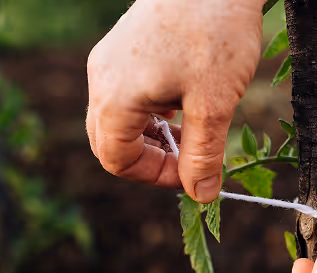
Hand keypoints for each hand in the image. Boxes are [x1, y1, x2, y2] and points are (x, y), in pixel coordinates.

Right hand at [86, 0, 263, 202]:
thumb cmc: (213, 34)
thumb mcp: (213, 105)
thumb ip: (204, 155)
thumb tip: (202, 195)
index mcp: (115, 97)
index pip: (117, 160)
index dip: (156, 177)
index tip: (193, 175)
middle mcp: (103, 78)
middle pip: (111, 141)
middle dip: (151, 159)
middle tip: (191, 160)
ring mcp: (112, 60)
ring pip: (120, 118)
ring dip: (153, 136)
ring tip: (193, 133)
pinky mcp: (127, 47)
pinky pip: (129, 94)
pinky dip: (153, 112)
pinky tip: (185, 105)